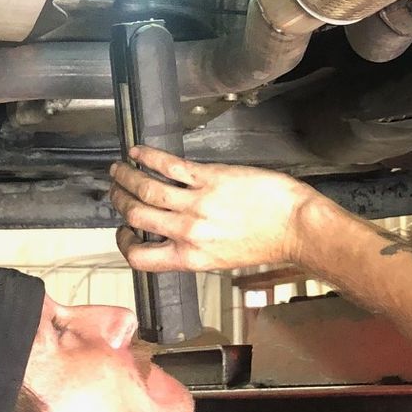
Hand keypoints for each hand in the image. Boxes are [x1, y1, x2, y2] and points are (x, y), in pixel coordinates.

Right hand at [109, 147, 328, 271]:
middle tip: (115, 191)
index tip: (124, 231)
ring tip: (119, 168)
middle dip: (120, 201)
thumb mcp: (222, 259)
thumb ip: (192, 250)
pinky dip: (148, 157)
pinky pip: (169, 166)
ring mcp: (197, 203)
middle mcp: (188, 232)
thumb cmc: (266, 242)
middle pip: (137, 216)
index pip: (140, 257)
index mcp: (191, 257)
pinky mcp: (209, 178)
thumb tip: (170, 238)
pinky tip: (139, 152)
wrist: (295, 226)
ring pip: (146, 188)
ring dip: (126, 176)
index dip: (124, 243)